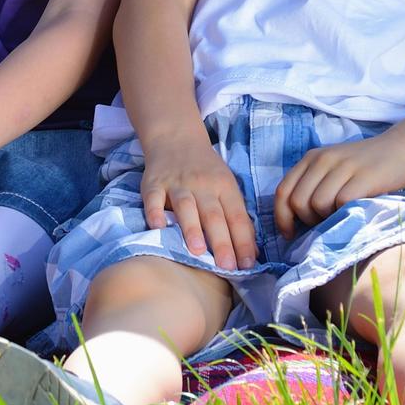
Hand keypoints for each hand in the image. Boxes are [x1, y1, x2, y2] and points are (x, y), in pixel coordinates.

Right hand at [141, 140, 258, 271]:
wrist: (177, 137)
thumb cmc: (207, 170)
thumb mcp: (227, 186)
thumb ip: (236, 217)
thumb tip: (250, 253)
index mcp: (225, 186)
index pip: (237, 216)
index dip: (243, 240)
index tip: (247, 264)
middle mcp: (203, 185)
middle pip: (214, 215)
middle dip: (221, 241)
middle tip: (227, 266)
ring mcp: (177, 183)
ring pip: (186, 206)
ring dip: (192, 228)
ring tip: (197, 251)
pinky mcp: (154, 183)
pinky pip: (154, 199)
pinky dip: (154, 212)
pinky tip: (158, 227)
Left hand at [272, 135, 404, 234]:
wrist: (400, 150)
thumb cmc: (363, 168)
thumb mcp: (332, 170)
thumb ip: (313, 186)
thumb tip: (294, 223)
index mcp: (311, 158)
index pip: (283, 191)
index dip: (282, 218)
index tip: (291, 233)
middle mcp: (323, 159)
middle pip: (298, 201)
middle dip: (307, 220)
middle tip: (325, 222)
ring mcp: (343, 167)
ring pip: (317, 203)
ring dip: (327, 218)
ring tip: (341, 215)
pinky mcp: (364, 177)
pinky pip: (341, 202)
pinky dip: (345, 213)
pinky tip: (354, 210)